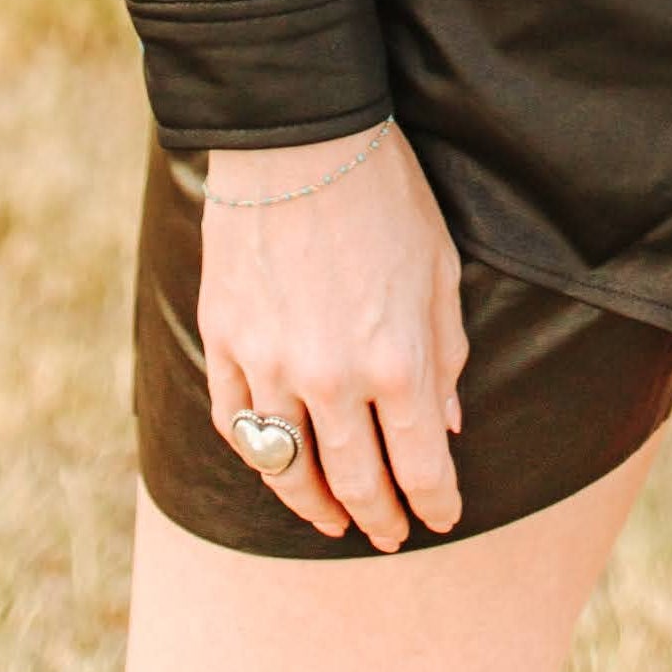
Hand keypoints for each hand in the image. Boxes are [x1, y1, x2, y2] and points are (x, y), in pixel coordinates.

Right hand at [199, 124, 469, 549]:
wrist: (298, 136)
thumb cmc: (384, 192)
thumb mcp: (439, 268)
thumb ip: (446, 352)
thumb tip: (447, 423)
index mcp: (396, 361)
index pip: (419, 465)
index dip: (435, 502)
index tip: (441, 518)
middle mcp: (330, 377)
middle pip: (355, 481)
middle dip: (379, 517)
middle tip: (390, 536)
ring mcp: (269, 363)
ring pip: (288, 468)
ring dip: (314, 504)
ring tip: (331, 520)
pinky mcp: (224, 340)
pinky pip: (237, 422)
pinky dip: (259, 455)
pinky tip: (278, 465)